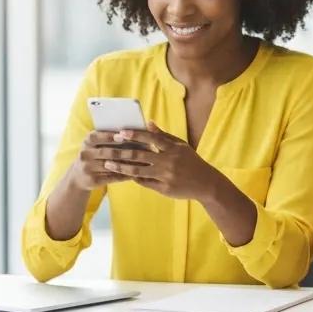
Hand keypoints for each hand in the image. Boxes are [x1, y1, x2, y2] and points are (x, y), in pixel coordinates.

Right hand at [68, 130, 147, 192]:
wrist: (79, 176)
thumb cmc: (96, 155)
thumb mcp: (96, 144)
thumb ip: (110, 137)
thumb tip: (133, 131)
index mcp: (87, 142)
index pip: (97, 137)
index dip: (110, 136)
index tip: (123, 135)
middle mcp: (85, 154)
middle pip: (107, 152)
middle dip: (125, 151)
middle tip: (140, 150)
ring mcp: (87, 168)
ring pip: (112, 166)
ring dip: (129, 164)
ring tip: (143, 161)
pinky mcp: (93, 180)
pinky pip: (113, 177)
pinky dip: (125, 175)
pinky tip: (137, 173)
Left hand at [104, 122, 218, 200]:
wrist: (205, 183)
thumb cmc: (192, 161)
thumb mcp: (181, 146)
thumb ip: (164, 135)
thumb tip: (149, 123)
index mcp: (174, 148)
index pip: (151, 138)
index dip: (136, 134)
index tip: (121, 132)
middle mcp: (168, 161)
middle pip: (140, 155)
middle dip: (121, 151)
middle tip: (107, 148)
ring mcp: (165, 176)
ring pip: (138, 170)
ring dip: (121, 167)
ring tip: (108, 164)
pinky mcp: (163, 188)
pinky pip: (144, 182)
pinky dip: (133, 178)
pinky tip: (123, 174)